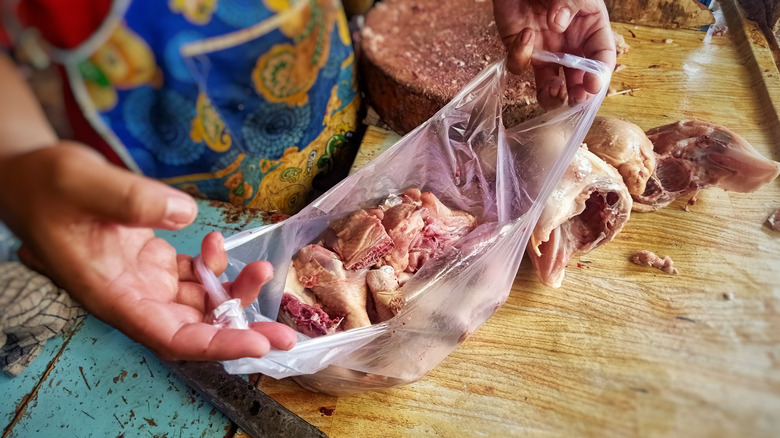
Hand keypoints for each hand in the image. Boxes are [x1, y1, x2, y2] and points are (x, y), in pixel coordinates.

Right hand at [0, 142, 296, 359]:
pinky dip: (214, 266)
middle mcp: (132, 295)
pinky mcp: (153, 264)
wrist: (31, 177)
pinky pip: (194, 277)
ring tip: (263, 269)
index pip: (171, 335)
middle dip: (242, 331)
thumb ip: (131, 199)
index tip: (258, 343)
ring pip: (201, 303)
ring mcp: (144, 281)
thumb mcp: (83, 180)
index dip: (216, 343)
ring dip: (235, 292)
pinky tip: (218, 242)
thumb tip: (184, 213)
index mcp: (113, 293)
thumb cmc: (47, 183)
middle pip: (195, 328)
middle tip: (288, 334)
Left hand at [493, 0, 614, 107]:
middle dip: (579, 94)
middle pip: (577, 80)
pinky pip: (519, 65)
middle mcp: (569, 47)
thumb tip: (558, 25)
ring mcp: (545, 52)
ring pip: (549, 86)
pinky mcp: (521, 51)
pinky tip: (526, 34)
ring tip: (555, 89)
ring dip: (552, 94)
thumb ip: (569, 4)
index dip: (599, 75)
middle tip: (577, 99)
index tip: (593, 85)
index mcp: (590, 31)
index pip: (601, 58)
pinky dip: (520, 55)